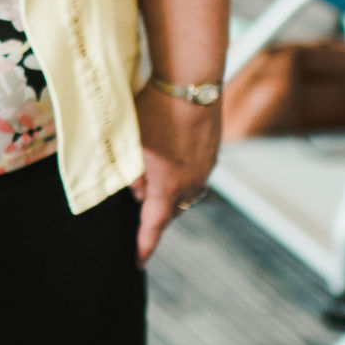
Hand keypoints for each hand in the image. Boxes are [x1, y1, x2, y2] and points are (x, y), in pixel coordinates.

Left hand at [133, 87, 222, 263]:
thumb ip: (130, 175)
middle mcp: (191, 183)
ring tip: (154, 174)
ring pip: (186, 191)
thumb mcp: (130, 145)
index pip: (153, 226)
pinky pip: (195, 172)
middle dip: (156, 212)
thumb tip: (137, 191)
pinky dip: (182, 173)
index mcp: (168, 188)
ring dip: (170, 190)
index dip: (144, 246)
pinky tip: (171, 154)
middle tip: (139, 207)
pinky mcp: (213, 151)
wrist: (192, 83)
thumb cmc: (155, 112)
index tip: (137, 261)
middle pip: (171, 209)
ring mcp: (206, 167)